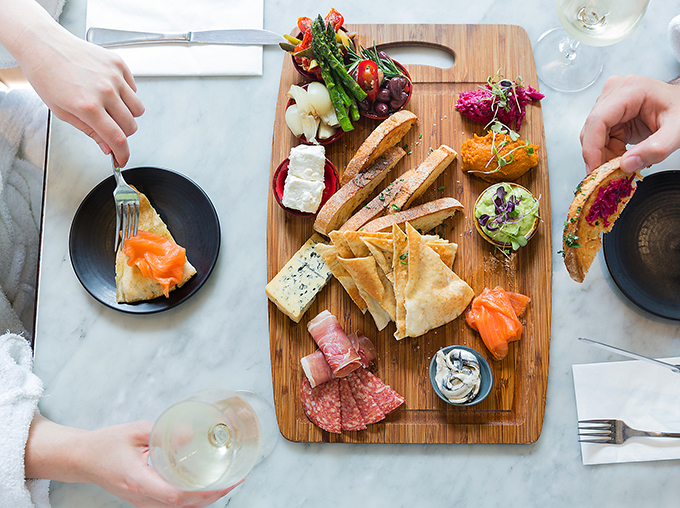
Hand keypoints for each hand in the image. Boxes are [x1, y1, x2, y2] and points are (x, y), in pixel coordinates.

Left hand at [0, 0, 143, 165]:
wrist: (44, 45)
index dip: (123, 154)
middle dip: (123, 133)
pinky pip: (134, 89)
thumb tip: (107, 147)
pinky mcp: (118, 63)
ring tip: (112, 108)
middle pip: (131, 126)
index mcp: (88, 106)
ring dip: (128, 115)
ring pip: (138, 109)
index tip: (122, 159)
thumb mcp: (63, 111)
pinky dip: (126, 94)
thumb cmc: (47, 75)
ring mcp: (114, 76)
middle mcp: (104, 91)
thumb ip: (90, 131)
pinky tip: (110, 90)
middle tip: (110, 128)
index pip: (117, 139)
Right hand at [26, 415, 239, 507]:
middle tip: (236, 479)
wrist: (82, 459)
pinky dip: (192, 498)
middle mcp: (142, 498)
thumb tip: (192, 433)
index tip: (225, 481)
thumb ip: (164, 433)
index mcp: (139, 481)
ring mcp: (143, 503)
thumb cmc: (105, 444)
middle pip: (182, 506)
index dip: (203, 492)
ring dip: (204, 499)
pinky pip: (172, 505)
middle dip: (212, 496)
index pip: (175, 496)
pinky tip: (205, 486)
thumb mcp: (135, 431)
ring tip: (227, 482)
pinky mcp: (144, 500)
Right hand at [580, 75, 679, 173]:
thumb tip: (627, 164)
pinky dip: (607, 152)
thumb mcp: (676, 132)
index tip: (595, 170)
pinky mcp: (610, 113)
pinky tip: (622, 155)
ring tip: (623, 162)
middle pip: (591, 129)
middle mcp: (615, 92)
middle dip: (598, 155)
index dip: (592, 148)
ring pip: (592, 136)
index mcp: (631, 90)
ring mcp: (610, 102)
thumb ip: (655, 149)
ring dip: (604, 154)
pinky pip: (599, 138)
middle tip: (610, 173)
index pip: (598, 120)